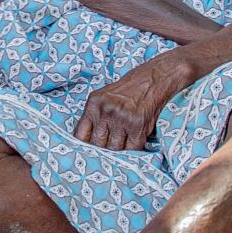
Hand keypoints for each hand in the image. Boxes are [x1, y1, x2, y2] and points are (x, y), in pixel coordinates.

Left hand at [74, 57, 191, 150]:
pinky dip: (131, 151)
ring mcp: (123, 120)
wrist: (151, 80)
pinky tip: (131, 145)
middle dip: (101, 150)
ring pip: (114, 149)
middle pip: (97, 144)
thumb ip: (93, 116)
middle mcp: (107, 111)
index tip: (86, 152)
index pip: (80, 134)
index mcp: (94, 104)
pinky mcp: (138, 127)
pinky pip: (131, 149)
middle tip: (105, 152)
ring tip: (120, 147)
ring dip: (117, 151)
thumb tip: (85, 141)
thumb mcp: (103, 97)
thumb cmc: (126, 90)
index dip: (83, 147)